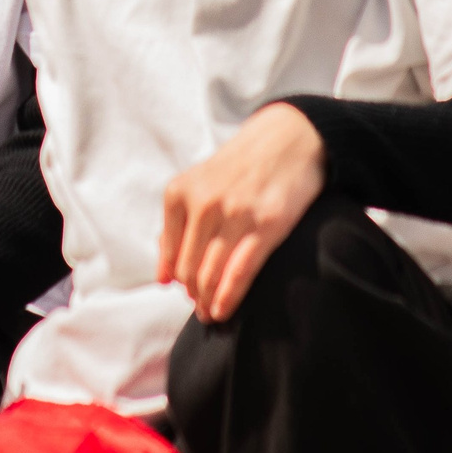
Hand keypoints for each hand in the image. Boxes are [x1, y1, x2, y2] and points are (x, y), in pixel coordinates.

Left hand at [157, 103, 325, 322]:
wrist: (288, 138)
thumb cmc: (242, 166)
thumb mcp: (199, 182)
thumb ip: (178, 223)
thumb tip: (163, 275)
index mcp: (180, 192)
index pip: (170, 252)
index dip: (176, 278)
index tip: (183, 292)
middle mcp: (203, 203)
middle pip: (187, 268)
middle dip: (192, 293)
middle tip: (200, 307)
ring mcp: (235, 215)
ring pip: (210, 273)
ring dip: (207, 301)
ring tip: (210, 314)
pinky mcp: (266, 225)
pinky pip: (239, 272)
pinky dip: (227, 297)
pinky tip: (223, 310)